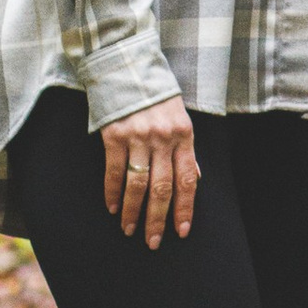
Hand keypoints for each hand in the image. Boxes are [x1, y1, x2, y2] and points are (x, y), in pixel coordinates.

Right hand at [99, 98, 197, 248]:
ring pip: (138, 184)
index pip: (188, 180)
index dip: (185, 208)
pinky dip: (113, 192)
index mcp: (184, 135)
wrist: (127, 65)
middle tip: (153, 242)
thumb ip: (185, 148)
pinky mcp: (114, 134)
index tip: (181, 231)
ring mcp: (138, 137)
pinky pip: (114, 171)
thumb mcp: (180, 116)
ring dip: (133, 211)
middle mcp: (163, 138)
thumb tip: (195, 177)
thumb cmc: (156, 95)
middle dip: (158, 219)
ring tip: (129, 230)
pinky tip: (112, 207)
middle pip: (163, 188)